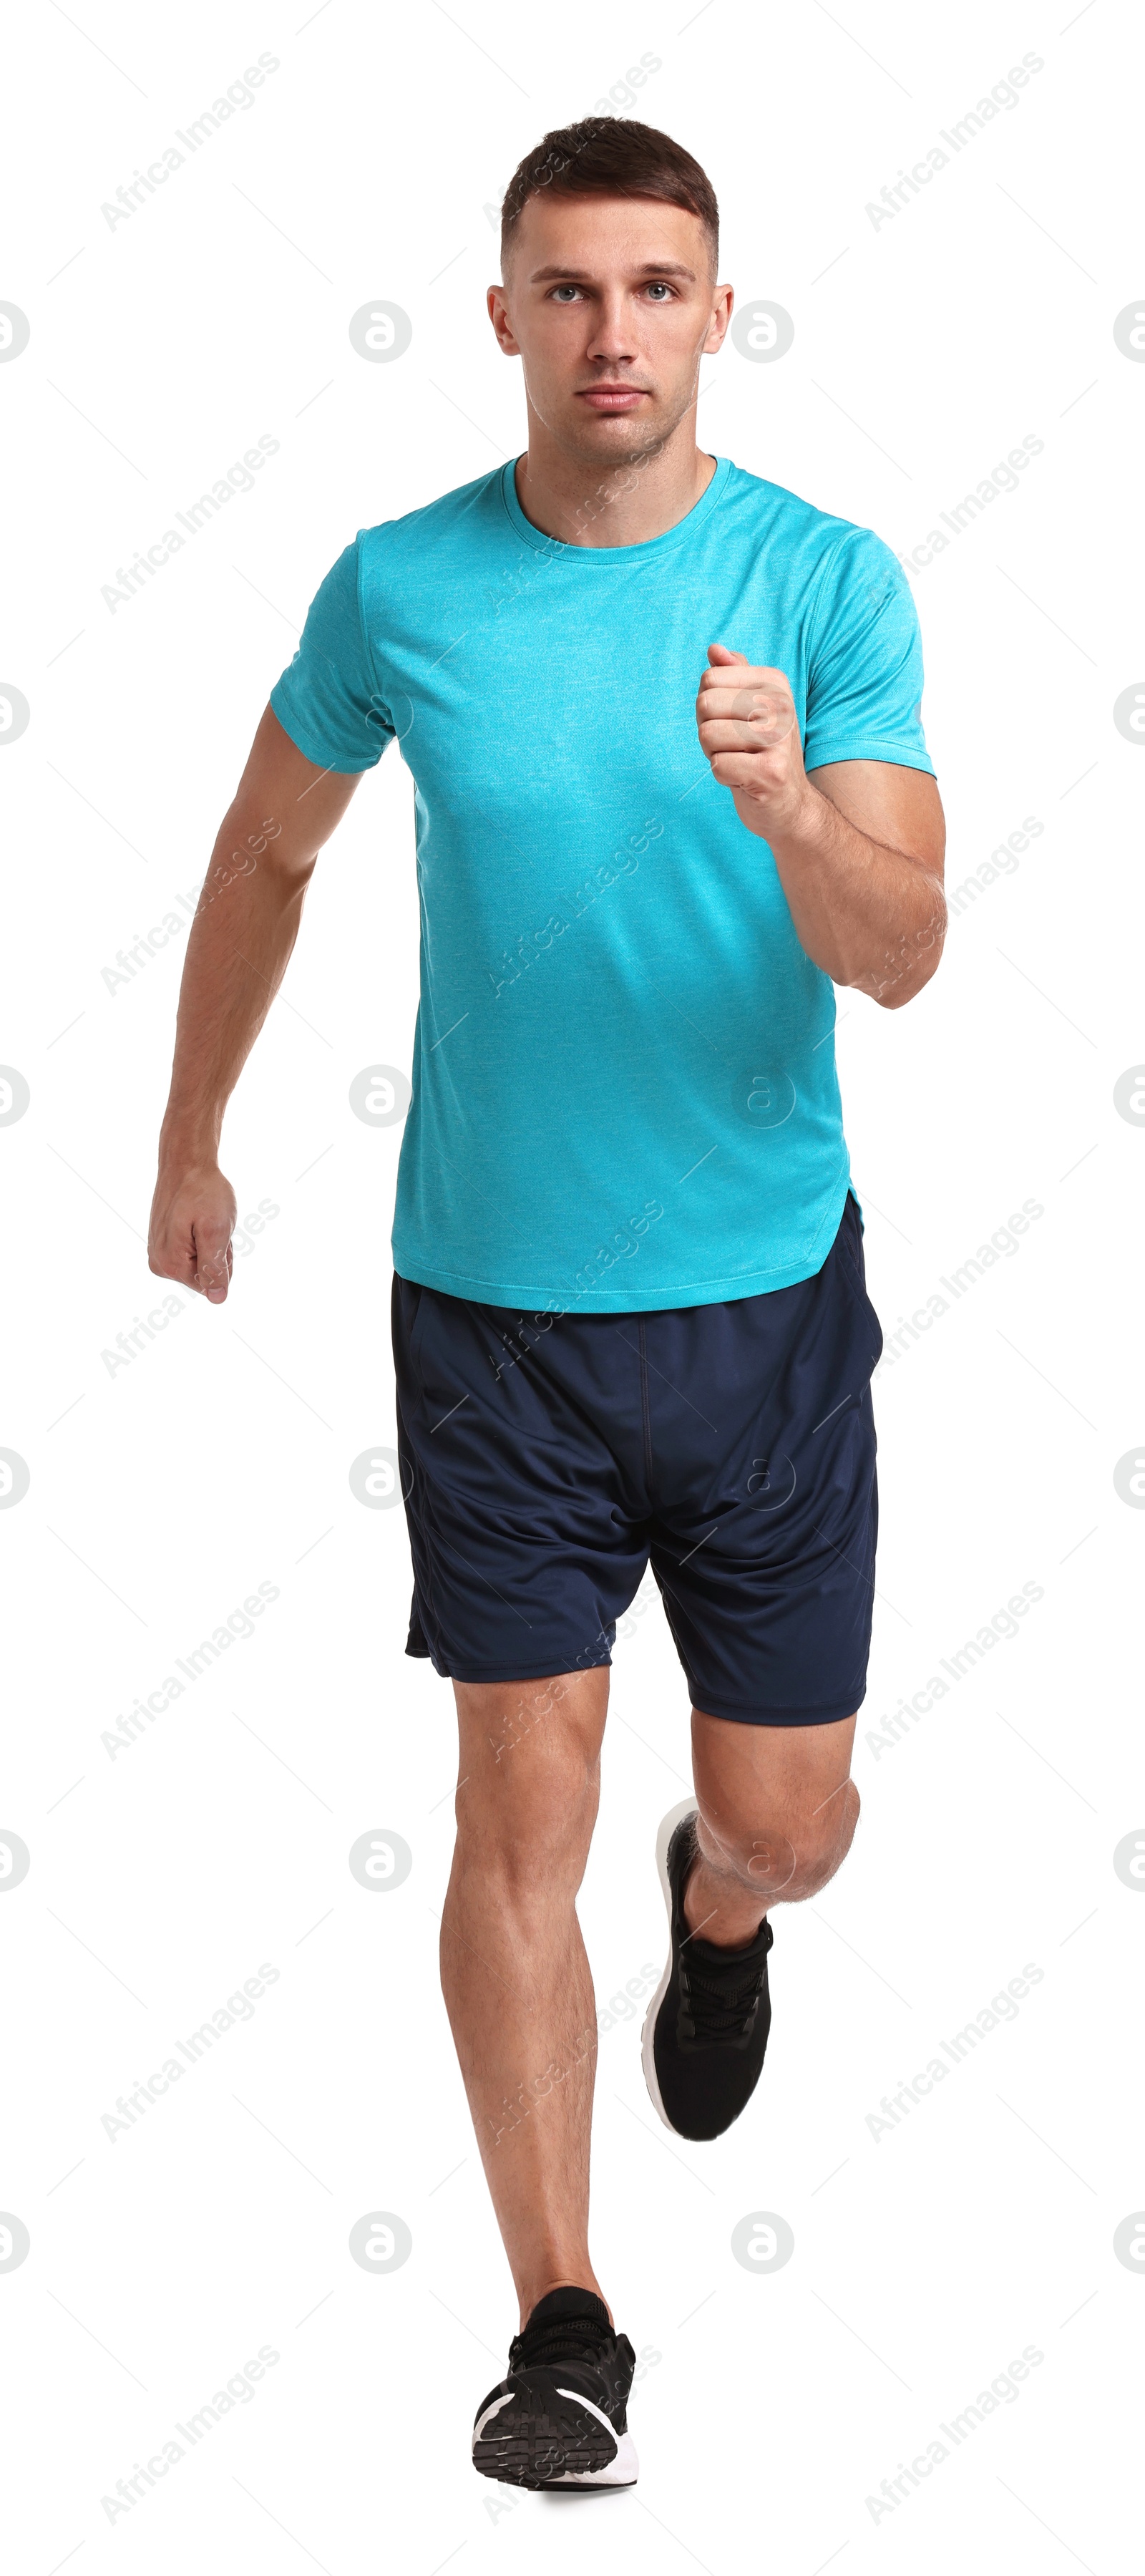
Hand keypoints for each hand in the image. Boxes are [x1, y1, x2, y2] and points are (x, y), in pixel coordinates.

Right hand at [148, 1158, 236, 1303]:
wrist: (185, 1163)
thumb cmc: (203, 1192)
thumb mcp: (216, 1230)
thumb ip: (215, 1267)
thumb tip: (217, 1299)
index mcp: (171, 1266)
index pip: (212, 1284)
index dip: (223, 1259)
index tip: (215, 1233)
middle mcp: (160, 1265)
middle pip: (205, 1275)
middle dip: (217, 1252)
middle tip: (211, 1223)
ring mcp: (159, 1254)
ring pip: (200, 1263)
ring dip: (210, 1243)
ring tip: (203, 1218)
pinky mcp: (162, 1243)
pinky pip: (192, 1251)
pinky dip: (201, 1237)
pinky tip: (196, 1218)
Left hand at [695, 644, 809, 839]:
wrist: (790, 804)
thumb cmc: (761, 752)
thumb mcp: (747, 708)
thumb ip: (732, 676)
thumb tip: (714, 649)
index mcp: (774, 682)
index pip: (709, 678)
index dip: (709, 707)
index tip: (733, 723)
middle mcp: (781, 704)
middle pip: (705, 704)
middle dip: (709, 730)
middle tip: (734, 746)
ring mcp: (779, 738)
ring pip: (708, 734)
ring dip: (715, 754)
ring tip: (740, 760)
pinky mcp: (771, 771)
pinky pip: (718, 766)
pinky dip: (723, 776)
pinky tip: (744, 779)